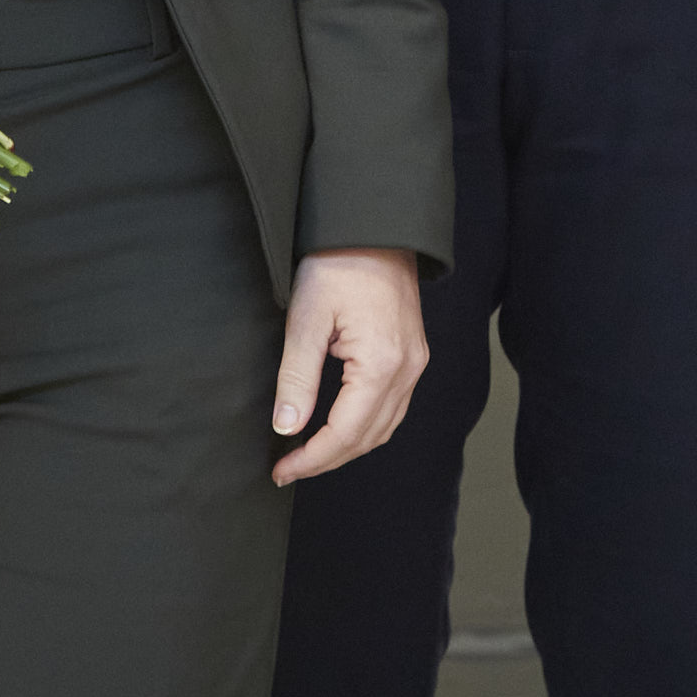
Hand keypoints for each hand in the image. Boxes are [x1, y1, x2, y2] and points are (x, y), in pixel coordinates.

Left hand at [273, 248, 430, 482]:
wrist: (374, 226)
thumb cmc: (338, 263)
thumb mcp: (305, 320)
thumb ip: (296, 379)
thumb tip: (288, 427)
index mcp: (382, 364)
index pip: (346, 434)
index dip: (312, 459)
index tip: (280, 471)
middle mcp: (408, 369)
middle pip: (369, 437)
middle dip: (327, 459)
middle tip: (288, 468)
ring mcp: (416, 362)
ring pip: (385, 427)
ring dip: (347, 446)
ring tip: (309, 454)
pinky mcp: (413, 353)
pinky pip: (394, 407)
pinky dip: (365, 426)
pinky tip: (338, 426)